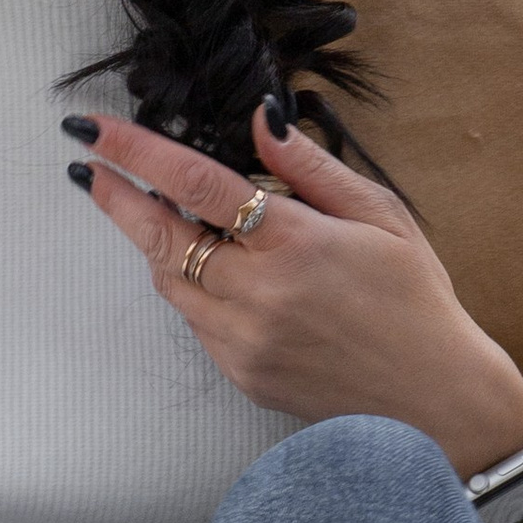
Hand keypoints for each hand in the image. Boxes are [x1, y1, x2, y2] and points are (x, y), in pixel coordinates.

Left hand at [68, 103, 522, 479]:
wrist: (434, 403)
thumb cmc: (416, 302)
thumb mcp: (381, 218)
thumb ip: (312, 169)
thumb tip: (263, 119)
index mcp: (295, 245)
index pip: (195, 186)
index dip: (135, 154)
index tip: (94, 130)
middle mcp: (259, 295)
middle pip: (160, 237)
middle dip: (116, 199)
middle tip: (88, 168)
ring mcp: (243, 342)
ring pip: (170, 281)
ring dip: (156, 242)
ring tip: (155, 211)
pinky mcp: (240, 374)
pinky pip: (196, 320)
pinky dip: (193, 286)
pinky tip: (217, 270)